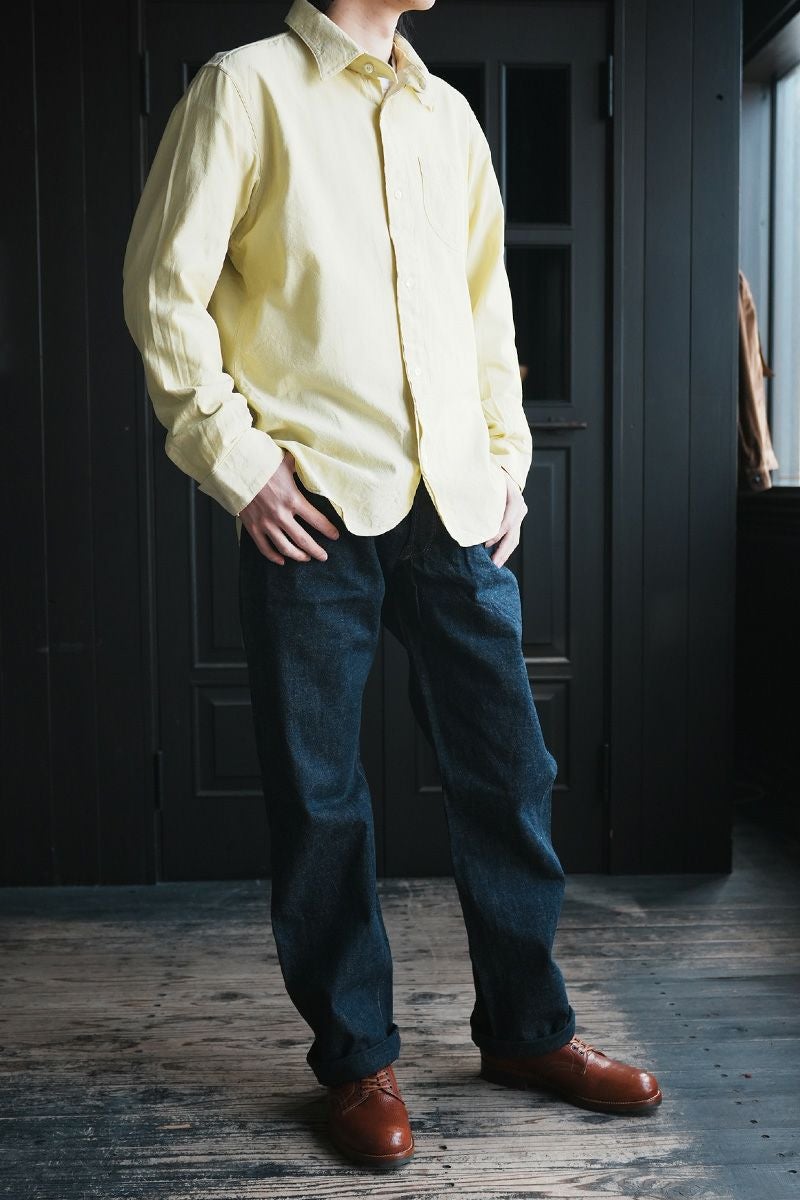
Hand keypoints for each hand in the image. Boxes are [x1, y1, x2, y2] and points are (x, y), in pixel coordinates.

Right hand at [238, 449, 340, 564]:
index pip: (316, 520)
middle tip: (324, 557)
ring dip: (298, 556)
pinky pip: (264, 548)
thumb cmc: (260, 463)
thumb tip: (312, 464)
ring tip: (306, 558)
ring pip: (285, 548)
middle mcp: (280, 515)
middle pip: (303, 540)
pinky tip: (281, 560)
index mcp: (292, 499)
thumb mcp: (286, 462)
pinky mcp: (252, 527)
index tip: (335, 535)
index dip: (328, 530)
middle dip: (316, 551)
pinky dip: (273, 557)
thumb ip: (300, 467)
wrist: (235, 469)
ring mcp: (265, 523)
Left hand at [484, 467, 526, 566]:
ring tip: (495, 566)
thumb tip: (456, 500)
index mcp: (514, 498)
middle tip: (493, 565)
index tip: (485, 544)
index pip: (508, 521)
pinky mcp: (516, 520)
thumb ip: (476, 489)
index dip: (497, 535)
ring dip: (504, 554)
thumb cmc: (490, 471)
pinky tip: (496, 558)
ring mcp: (520, 515)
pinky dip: (504, 548)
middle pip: (513, 534)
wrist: (501, 468)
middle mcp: (520, 507)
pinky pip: (511, 537)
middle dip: (502, 551)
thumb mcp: (486, 477)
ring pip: (514, 539)